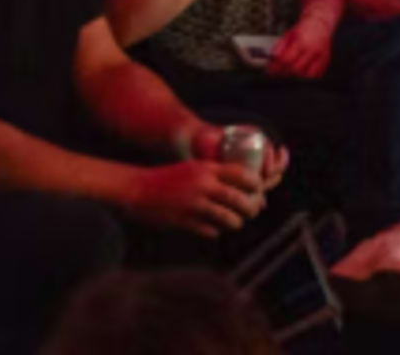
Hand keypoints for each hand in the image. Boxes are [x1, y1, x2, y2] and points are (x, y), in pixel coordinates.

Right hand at [130, 155, 268, 236]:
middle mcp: (202, 185)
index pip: (241, 174)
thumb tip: (239, 184)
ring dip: (235, 222)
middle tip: (254, 211)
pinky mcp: (183, 220)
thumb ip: (215, 174)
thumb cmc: (169, 176)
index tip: (259, 189)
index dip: (255, 183)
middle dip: (250, 206)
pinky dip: (215, 231)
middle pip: (237, 198)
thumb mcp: (194, 167)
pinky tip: (216, 231)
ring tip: (237, 223)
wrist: (139, 188)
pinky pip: (207, 230)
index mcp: (207, 169)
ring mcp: (193, 204)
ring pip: (225, 216)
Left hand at [271, 14, 334, 81]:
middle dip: (285, 72)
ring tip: (290, 71)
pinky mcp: (326, 60)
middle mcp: (312, 50)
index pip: (286, 60)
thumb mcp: (289, 34)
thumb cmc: (305, 28)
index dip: (276, 67)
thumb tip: (273, 57)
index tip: (271, 70)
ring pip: (306, 74)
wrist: (321, 22)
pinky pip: (316, 74)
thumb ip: (280, 46)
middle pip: (296, 69)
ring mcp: (320, 56)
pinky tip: (303, 72)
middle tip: (279, 72)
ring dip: (296, 75)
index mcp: (302, 42)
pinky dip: (308, 76)